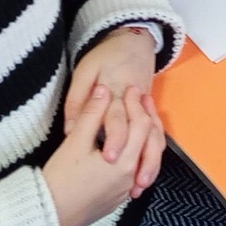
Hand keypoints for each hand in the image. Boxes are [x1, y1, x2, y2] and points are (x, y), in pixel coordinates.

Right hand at [43, 85, 156, 225]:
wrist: (49, 214)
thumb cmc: (60, 177)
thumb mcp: (75, 142)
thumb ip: (92, 114)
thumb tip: (103, 90)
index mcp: (124, 161)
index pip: (141, 126)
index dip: (136, 104)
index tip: (129, 90)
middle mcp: (131, 176)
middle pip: (148, 140)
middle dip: (145, 115)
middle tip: (137, 97)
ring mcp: (126, 189)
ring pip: (144, 156)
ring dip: (144, 134)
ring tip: (137, 116)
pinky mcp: (118, 197)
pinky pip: (135, 170)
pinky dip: (136, 152)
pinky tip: (128, 143)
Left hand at [63, 29, 162, 196]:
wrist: (133, 40)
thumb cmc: (105, 56)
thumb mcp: (84, 72)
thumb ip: (77, 100)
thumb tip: (69, 129)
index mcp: (117, 91)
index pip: (117, 118)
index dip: (114, 138)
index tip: (108, 159)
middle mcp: (135, 102)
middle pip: (141, 133)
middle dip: (139, 160)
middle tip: (132, 184)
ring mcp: (146, 107)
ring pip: (153, 137)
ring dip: (150, 162)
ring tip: (140, 186)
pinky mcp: (150, 112)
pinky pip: (156, 135)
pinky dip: (153, 154)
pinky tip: (145, 175)